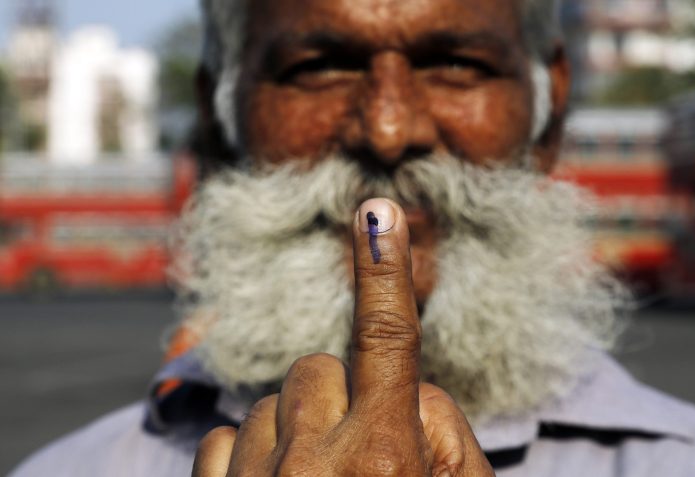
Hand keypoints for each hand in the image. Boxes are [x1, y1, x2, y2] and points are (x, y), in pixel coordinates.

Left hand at [192, 199, 493, 475]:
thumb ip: (445, 432)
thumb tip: (409, 391)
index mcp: (383, 458)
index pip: (387, 339)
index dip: (384, 269)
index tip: (378, 212)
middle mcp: (314, 466)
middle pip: (319, 369)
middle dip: (344, 396)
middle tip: (363, 457)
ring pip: (269, 405)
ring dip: (298, 430)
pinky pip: (221, 438)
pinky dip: (250, 454)